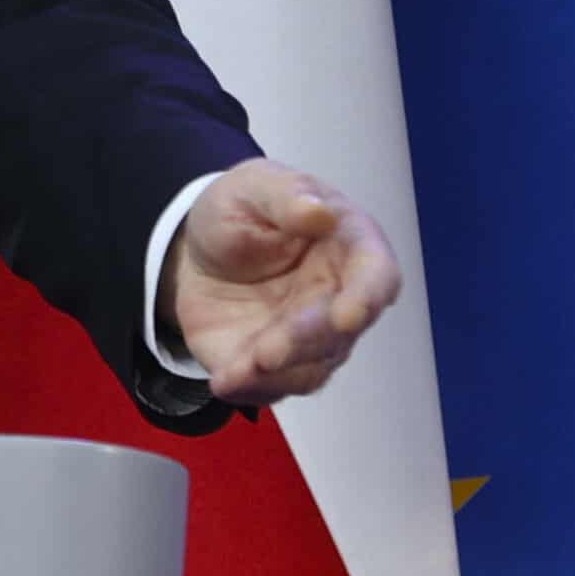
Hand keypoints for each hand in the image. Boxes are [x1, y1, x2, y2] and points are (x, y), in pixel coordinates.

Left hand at [162, 157, 398, 405]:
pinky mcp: (278, 367)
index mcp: (347, 246)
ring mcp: (311, 339)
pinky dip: (250, 388)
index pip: (377, 275)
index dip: (367, 297)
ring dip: (279, 372)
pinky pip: (273, 387)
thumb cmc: (241, 210)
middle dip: (305, 341)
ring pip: (311, 368)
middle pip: (340, 332)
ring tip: (239, 367)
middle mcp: (339, 299)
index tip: (347, 315)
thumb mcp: (252, 187)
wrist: (198, 251)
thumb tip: (319, 211)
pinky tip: (224, 379)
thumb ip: (285, 196)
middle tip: (267, 350)